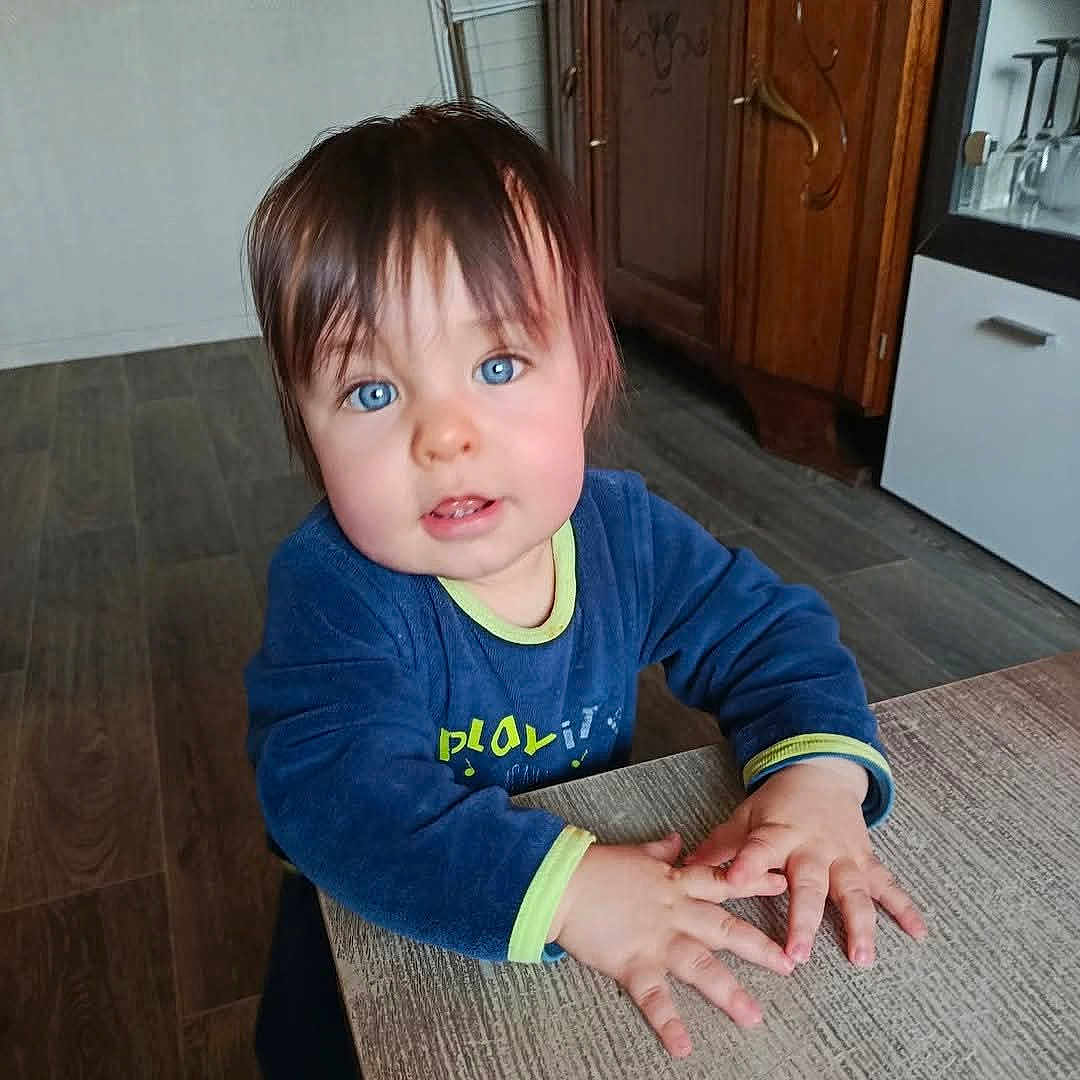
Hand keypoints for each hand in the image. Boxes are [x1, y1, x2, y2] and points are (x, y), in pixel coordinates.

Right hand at [547, 832, 793, 1057]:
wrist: (563, 882)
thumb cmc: (596, 867)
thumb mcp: (635, 853)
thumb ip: (660, 850)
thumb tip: (676, 839)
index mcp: (675, 884)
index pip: (722, 882)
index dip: (753, 882)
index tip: (782, 884)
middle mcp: (674, 912)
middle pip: (724, 929)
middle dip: (759, 947)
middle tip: (788, 964)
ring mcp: (656, 939)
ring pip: (700, 966)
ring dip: (728, 992)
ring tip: (752, 1016)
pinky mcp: (632, 963)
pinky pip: (654, 998)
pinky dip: (668, 1023)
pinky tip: (683, 1045)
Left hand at [685, 759, 926, 968]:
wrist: (820, 773)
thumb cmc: (776, 804)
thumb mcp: (744, 817)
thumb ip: (720, 846)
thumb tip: (681, 872)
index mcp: (776, 833)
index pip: (757, 849)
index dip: (747, 865)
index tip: (736, 883)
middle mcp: (812, 846)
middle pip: (809, 884)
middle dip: (804, 919)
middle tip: (797, 954)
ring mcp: (843, 854)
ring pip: (853, 891)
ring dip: (860, 924)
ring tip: (861, 958)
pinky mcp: (865, 860)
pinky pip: (887, 886)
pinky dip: (905, 909)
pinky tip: (920, 934)